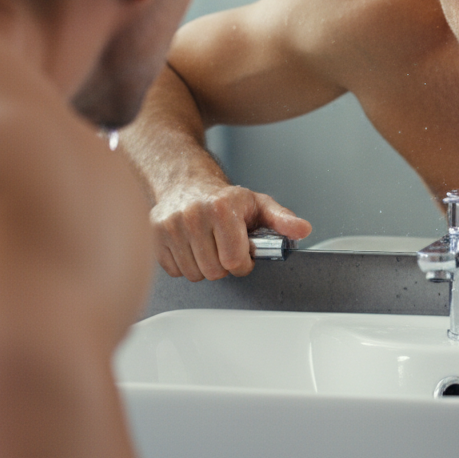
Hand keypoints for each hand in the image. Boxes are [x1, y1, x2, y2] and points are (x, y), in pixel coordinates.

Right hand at [151, 183, 311, 280]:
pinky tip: (192, 246)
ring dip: (205, 266)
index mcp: (222, 208)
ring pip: (194, 274)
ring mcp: (171, 225)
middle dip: (225, 265)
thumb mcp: (260, 205)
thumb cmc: (227, 199)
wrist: (187, 183)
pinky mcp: (155, 235)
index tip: (243, 253)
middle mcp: (193, 214)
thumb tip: (303, 230)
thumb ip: (283, 220)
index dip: (244, 262)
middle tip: (226, 248)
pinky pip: (175, 271)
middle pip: (214, 271)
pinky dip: (186, 265)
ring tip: (209, 246)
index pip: (235, 261)